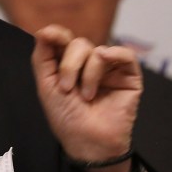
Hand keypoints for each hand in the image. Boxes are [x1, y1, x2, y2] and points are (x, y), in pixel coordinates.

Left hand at [32, 25, 141, 171]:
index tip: (49, 36)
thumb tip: (44, 29)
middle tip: (66, 88)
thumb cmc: (66, 117)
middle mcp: (88, 63)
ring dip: (88, 73)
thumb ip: (43, 55)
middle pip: (79, 44)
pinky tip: (105, 60)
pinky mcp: (129, 77)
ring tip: (86, 96)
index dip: (57, 35)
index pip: (63, 39)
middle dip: (69, 64)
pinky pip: (125, 55)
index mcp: (67, 63)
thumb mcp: (46, 84)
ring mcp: (109, 69)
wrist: (87, 141)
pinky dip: (114, 53)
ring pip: (98, 50)